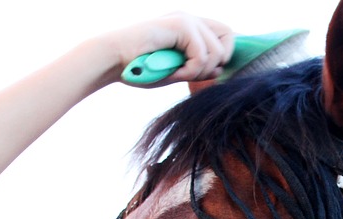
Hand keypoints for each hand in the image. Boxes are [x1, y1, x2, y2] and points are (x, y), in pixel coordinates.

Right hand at [101, 14, 233, 84]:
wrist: (112, 60)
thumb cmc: (140, 68)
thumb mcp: (176, 70)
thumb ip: (198, 68)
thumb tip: (220, 69)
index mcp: (190, 28)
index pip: (225, 35)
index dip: (222, 56)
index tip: (204, 73)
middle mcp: (190, 19)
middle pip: (229, 36)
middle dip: (217, 63)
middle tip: (192, 74)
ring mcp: (186, 19)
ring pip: (218, 51)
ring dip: (199, 72)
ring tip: (177, 74)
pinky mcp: (180, 24)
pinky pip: (202, 56)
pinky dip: (189, 72)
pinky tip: (172, 73)